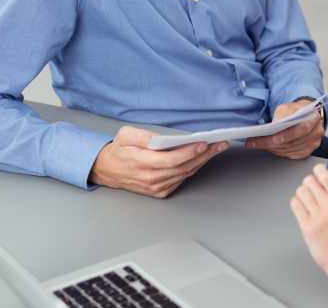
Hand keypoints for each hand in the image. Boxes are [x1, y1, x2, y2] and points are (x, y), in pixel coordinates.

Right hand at [89, 126, 228, 197]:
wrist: (107, 170)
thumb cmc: (118, 150)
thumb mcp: (126, 135)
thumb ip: (144, 136)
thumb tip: (163, 138)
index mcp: (142, 163)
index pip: (171, 159)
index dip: (190, 152)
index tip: (204, 143)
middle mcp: (150, 178)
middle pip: (183, 167)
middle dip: (204, 155)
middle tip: (220, 144)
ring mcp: (156, 187)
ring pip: (185, 174)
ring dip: (203, 161)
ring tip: (216, 149)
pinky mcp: (159, 191)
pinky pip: (181, 180)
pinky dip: (193, 168)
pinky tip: (203, 158)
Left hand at [245, 99, 323, 158]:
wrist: (304, 115)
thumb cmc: (295, 110)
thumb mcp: (288, 107)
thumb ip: (282, 115)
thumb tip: (273, 126)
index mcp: (314, 118)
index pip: (301, 129)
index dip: (286, 135)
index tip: (270, 137)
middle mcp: (316, 133)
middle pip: (292, 142)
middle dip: (271, 143)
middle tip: (255, 142)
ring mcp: (312, 144)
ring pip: (289, 150)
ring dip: (272, 149)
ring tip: (258, 144)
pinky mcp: (307, 152)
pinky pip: (290, 155)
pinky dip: (278, 152)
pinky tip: (270, 148)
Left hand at [290, 163, 327, 289]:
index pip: (324, 174)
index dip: (319, 171)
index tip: (318, 173)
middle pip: (310, 181)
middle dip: (310, 182)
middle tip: (313, 188)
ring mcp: (317, 217)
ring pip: (301, 192)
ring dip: (303, 193)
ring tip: (308, 199)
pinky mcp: (307, 228)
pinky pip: (296, 206)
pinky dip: (298, 203)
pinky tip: (304, 208)